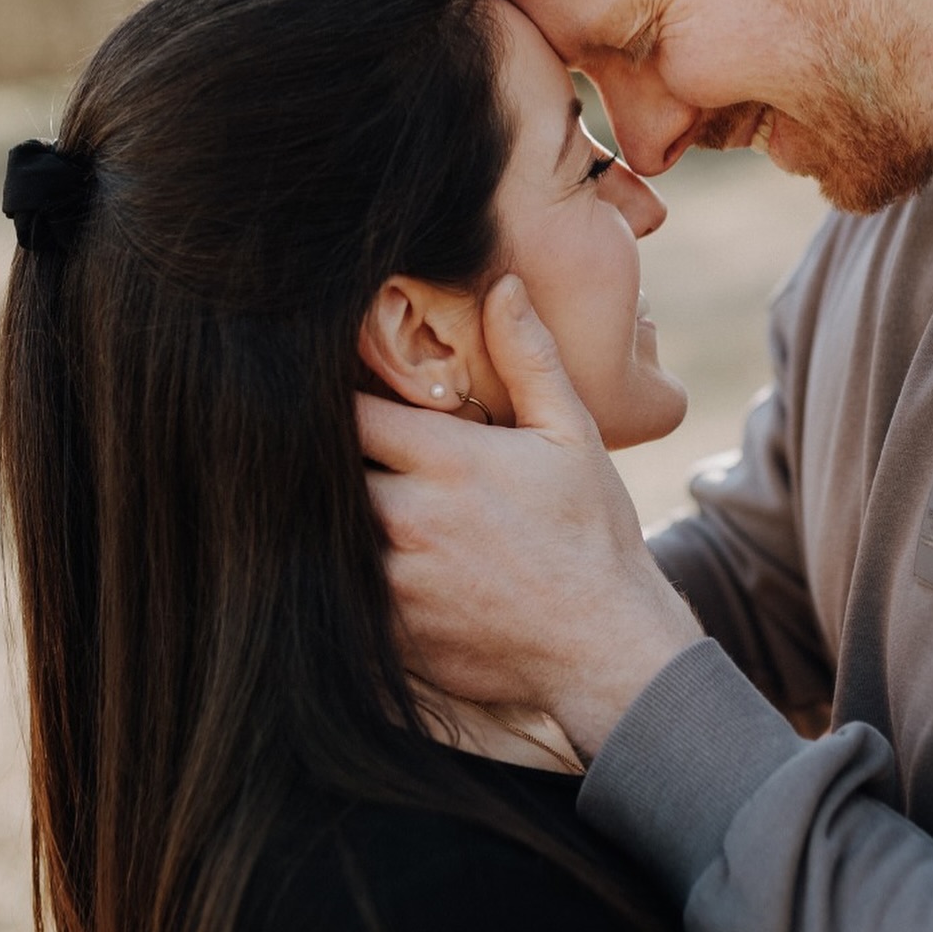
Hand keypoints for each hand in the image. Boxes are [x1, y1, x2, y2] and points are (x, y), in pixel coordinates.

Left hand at [357, 275, 701, 756]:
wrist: (605, 646)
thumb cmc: (592, 534)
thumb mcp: (572, 435)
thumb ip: (529, 357)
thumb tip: (503, 285)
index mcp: (445, 460)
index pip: (349, 407)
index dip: (339, 394)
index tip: (347, 392)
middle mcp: (407, 517)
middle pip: (327, 469)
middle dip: (330, 455)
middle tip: (345, 448)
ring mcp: (393, 579)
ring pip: (326, 529)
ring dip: (335, 513)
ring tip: (357, 500)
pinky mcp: (389, 629)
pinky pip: (339, 588)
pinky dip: (343, 571)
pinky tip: (369, 560)